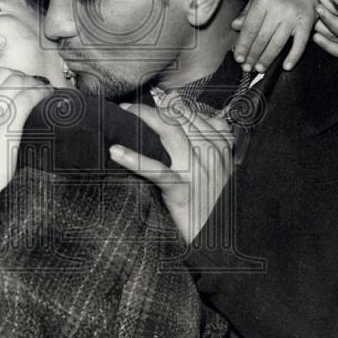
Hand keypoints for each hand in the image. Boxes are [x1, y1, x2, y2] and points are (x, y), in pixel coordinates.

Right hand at [0, 63, 51, 205]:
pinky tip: (47, 97)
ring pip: (17, 82)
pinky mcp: (6, 126)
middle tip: (30, 87)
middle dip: (20, 78)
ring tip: (41, 91)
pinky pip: (28, 98)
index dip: (3, 74)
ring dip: (33, 84)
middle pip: (3, 74)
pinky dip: (41, 93)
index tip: (13, 82)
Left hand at [109, 93, 234, 243]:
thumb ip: (207, 139)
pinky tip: (116, 152)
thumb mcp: (220, 168)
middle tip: (127, 107)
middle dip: (151, 108)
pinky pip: (156, 170)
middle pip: (178, 117)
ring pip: (169, 132)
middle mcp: (210, 152)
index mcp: (221, 145)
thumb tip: (184, 112)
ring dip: (143, 118)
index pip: (192, 113)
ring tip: (122, 115)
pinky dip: (134, 159)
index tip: (153, 98)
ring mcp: (196, 170)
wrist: (221, 240)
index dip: (170, 103)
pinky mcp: (181, 189)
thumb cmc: (216, 202)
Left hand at [231, 0, 317, 71]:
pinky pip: (300, 44)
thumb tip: (235, 27)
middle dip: (253, 55)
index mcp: (263, 0)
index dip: (243, 45)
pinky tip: (286, 66)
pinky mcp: (307, 23)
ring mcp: (293, 17)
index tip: (238, 57)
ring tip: (260, 68)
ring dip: (267, 59)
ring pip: (278, 43)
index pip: (249, 28)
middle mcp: (278, 9)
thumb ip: (247, 12)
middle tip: (247, 67)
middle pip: (262, 38)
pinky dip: (293, 57)